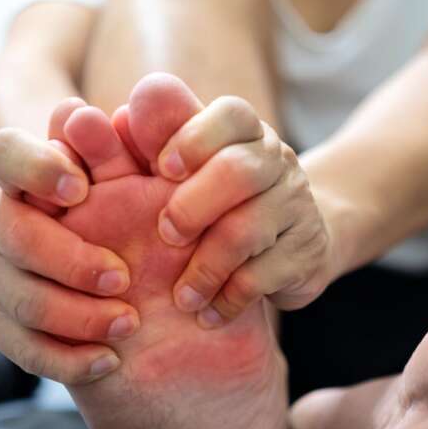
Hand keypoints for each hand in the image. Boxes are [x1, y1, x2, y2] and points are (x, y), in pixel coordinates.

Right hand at [0, 98, 139, 384]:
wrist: (139, 273)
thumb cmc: (143, 211)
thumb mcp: (147, 176)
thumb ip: (125, 146)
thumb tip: (80, 114)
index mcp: (27, 174)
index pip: (4, 153)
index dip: (35, 168)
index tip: (82, 188)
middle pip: (10, 235)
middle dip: (69, 259)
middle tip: (124, 277)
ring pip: (17, 299)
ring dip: (77, 315)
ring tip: (129, 323)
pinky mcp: (0, 321)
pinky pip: (21, 348)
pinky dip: (66, 359)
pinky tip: (108, 359)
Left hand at [153, 95, 334, 326]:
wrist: (297, 241)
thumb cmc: (221, 200)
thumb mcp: (195, 169)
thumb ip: (156, 145)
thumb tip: (120, 119)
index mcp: (248, 132)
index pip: (232, 115)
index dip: (194, 138)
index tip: (162, 169)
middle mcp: (278, 162)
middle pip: (239, 172)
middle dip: (192, 206)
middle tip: (165, 236)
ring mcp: (298, 207)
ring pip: (248, 230)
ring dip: (205, 268)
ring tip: (181, 297)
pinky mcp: (307, 253)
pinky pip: (263, 276)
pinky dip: (229, 299)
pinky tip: (208, 314)